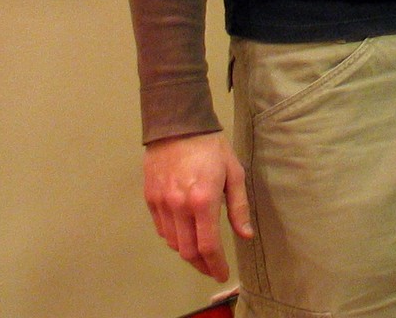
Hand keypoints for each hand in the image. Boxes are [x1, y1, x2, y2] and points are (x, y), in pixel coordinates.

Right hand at [143, 132, 251, 281]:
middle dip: (201, 264)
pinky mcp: (150, 197)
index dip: (216, 265)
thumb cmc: (209, 145)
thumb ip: (239, 206)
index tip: (222, 273)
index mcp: (203, 200)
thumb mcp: (233, 172)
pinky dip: (173, 236)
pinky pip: (161, 228)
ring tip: (199, 250)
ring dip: (187, 251)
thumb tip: (245, 234)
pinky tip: (183, 232)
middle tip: (212, 266)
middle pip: (188, 251)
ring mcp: (162, 203)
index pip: (208, 246)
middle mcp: (179, 206)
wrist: (177, 122)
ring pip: (173, 243)